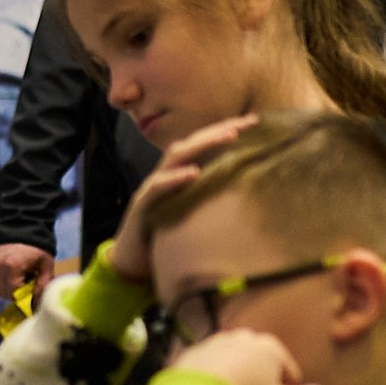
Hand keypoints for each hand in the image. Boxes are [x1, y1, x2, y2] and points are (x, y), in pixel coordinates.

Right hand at [0, 242, 54, 300]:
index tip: (29, 291)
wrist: (24, 225)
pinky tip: (9, 274)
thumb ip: (43, 285)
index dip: (22, 296)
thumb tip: (37, 303)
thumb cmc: (38, 247)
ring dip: (5, 289)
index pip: (12, 292)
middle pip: (2, 292)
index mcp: (13, 265)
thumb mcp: (46, 265)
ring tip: (16, 279)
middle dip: (14, 294)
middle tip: (24, 285)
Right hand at [110, 116, 258, 282]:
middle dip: (219, 130)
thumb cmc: (164, 237)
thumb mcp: (192, 213)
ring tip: (229, 136)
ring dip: (203, 144)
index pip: (203, 146)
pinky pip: (157, 188)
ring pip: (176, 157)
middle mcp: (165, 175)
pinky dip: (174, 179)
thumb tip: (246, 192)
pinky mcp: (142, 206)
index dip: (226, 131)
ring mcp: (152, 188)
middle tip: (247, 122)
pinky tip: (193, 173)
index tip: (254, 121)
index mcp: (178, 175)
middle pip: (192, 143)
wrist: (130, 263)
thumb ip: (210, 199)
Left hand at [169, 328, 327, 384]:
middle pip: (261, 361)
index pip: (287, 369)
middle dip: (262, 378)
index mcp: (270, 347)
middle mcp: (243, 338)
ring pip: (235, 360)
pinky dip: (214, 375)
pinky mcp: (194, 352)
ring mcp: (216, 342)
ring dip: (238, 375)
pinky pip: (210, 365)